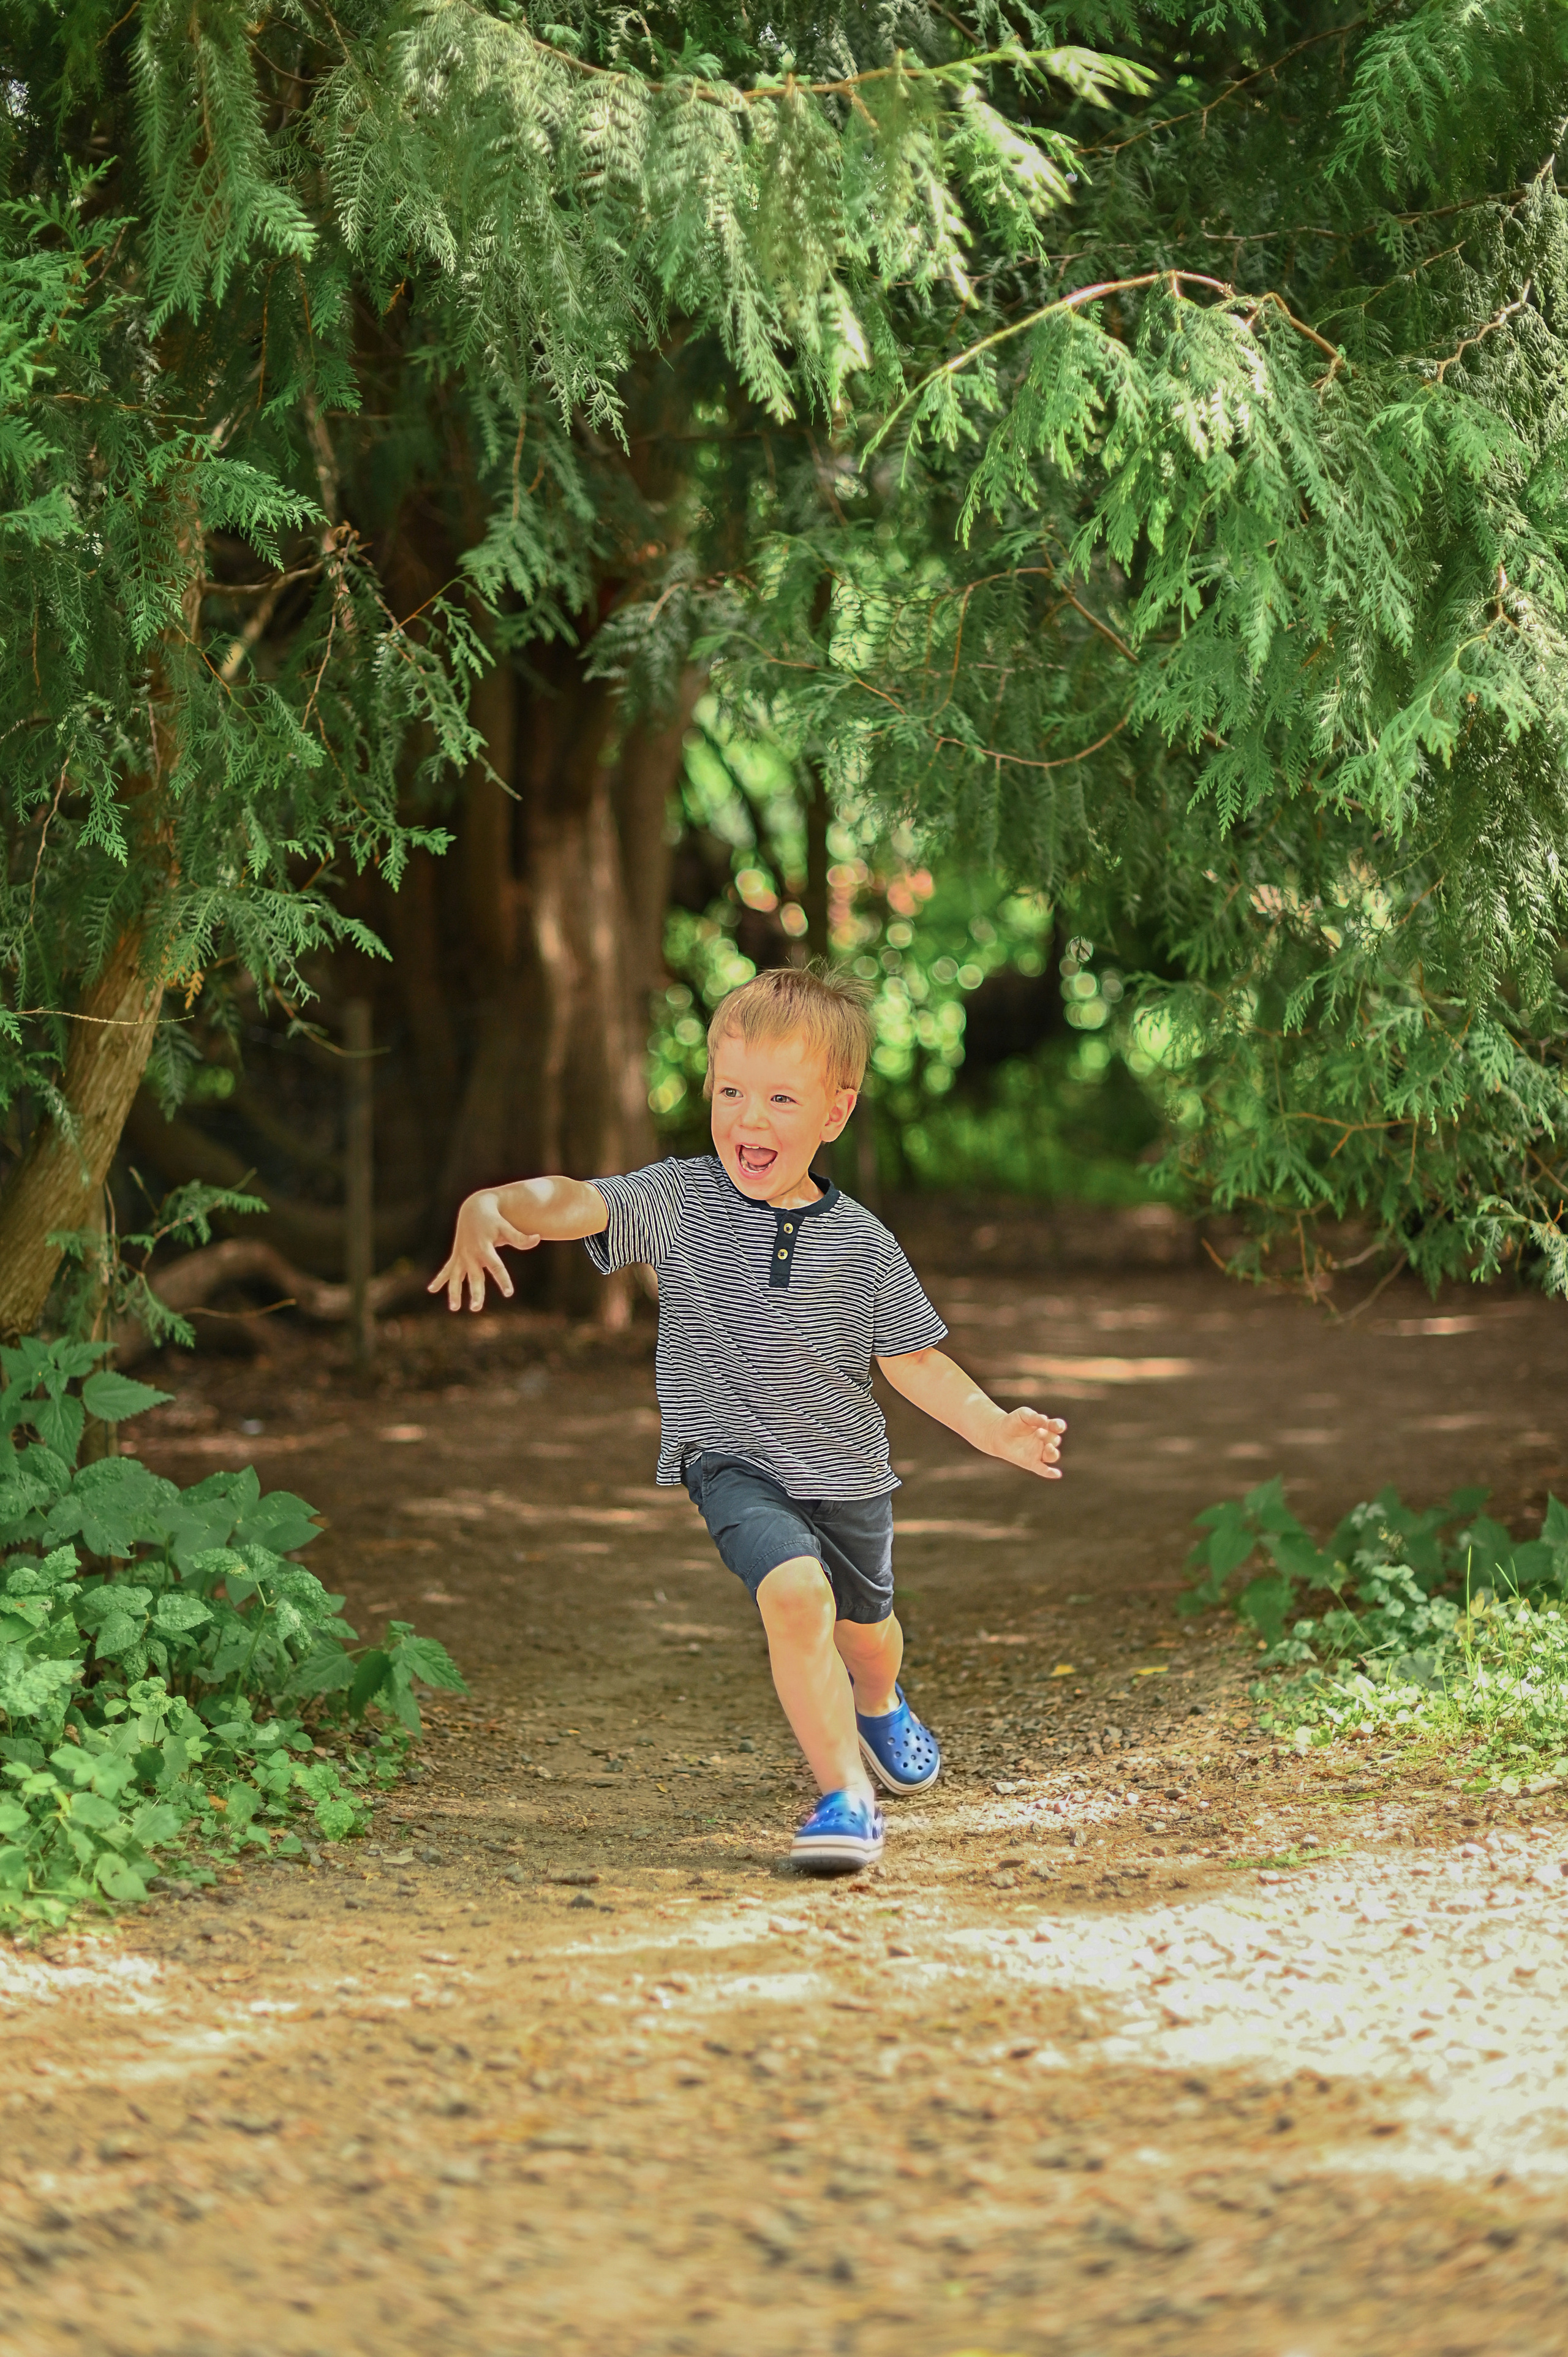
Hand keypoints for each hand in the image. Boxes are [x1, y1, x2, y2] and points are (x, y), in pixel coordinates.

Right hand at [428, 1190, 539, 1312]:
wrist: (474, 1208)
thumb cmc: (493, 1219)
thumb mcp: (506, 1227)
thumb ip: (520, 1237)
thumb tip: (538, 1238)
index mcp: (484, 1248)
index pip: (496, 1267)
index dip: (503, 1279)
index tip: (509, 1292)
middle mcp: (471, 1254)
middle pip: (474, 1276)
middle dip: (475, 1292)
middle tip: (476, 1308)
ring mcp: (461, 1256)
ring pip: (456, 1277)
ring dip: (454, 1292)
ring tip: (454, 1308)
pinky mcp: (456, 1256)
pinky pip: (446, 1270)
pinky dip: (439, 1279)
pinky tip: (431, 1289)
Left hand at [989, 1406, 1066, 1478]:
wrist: (997, 1434)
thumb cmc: (1012, 1422)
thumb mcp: (1022, 1414)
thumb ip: (1033, 1416)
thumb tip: (1044, 1419)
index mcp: (1046, 1427)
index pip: (1058, 1427)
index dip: (1059, 1426)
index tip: (1054, 1425)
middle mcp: (1045, 1441)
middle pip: (1055, 1440)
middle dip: (1049, 1436)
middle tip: (1038, 1432)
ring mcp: (1039, 1452)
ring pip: (1053, 1456)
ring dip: (1053, 1452)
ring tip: (1048, 1447)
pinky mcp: (1031, 1463)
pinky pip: (1043, 1469)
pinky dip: (1050, 1472)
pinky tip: (1056, 1474)